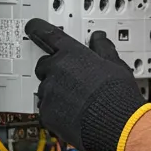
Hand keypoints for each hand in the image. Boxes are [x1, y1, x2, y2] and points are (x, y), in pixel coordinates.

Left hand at [25, 18, 150, 150]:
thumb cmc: (118, 95)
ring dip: (55, 92)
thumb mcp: (115, 64)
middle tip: (71, 79)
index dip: (37, 29)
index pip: (47, 34)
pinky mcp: (47, 113)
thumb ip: (103, 49)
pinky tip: (72, 113)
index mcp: (72, 54)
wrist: (117, 124)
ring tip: (76, 101)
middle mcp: (57, 69)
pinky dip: (55, 110)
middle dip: (54, 70)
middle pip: (43, 65)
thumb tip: (99, 39)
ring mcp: (50, 92)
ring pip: (45, 88)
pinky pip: (45, 108)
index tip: (32, 27)